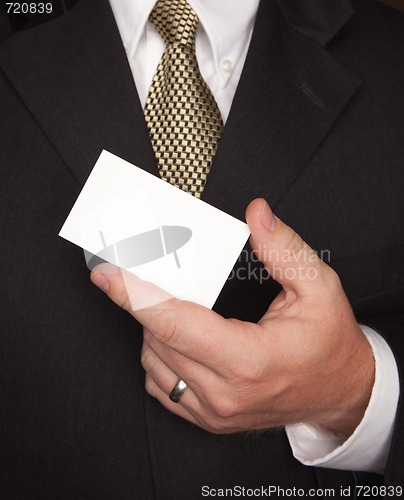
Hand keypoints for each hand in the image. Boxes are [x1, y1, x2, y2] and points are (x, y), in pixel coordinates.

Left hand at [90, 199, 373, 436]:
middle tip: (142, 275)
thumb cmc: (330, 344)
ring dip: (153, 329)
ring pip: (153, 362)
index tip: (106, 274)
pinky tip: (176, 339)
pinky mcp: (209, 420)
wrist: (340, 392)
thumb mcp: (318, 288)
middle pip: (156, 338)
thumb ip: (284, 248)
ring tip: (174, 306)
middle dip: (144, 302)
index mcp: (248, 359)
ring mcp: (214, 412)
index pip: (173, 322)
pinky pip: (161, 386)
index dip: (134, 295)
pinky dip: (159, 357)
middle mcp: (225, 392)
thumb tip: (257, 214)